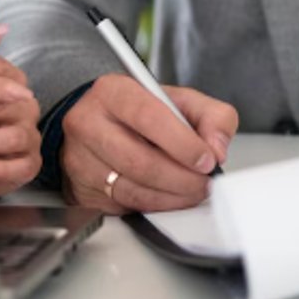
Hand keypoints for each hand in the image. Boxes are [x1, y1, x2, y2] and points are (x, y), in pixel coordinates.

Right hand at [60, 74, 237, 213]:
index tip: (207, 159)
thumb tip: (216, 147)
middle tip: (204, 182)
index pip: (148, 117)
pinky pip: (125, 205)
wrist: (98, 126)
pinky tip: (171, 198)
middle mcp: (89, 123)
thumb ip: (210, 115)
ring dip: (172, 197)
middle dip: (181, 178)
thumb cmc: (139, 112)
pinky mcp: (83, 189)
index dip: (182, 143)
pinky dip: (156, 206)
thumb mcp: (179, 100)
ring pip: (132, 188)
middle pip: (139, 160)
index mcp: (113, 92)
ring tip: (193, 191)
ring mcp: (81, 159)